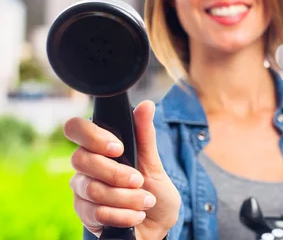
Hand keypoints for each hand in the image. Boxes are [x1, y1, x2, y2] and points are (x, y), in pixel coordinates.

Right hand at [64, 100, 180, 239]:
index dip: (92, 136)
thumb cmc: (154, 191)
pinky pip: (96, 213)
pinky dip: (123, 215)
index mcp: (100, 148)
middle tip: (139, 181)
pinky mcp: (85, 215)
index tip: (118, 147)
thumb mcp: (154, 162)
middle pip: (81, 160)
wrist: (158, 226)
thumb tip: (146, 105)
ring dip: (126, 198)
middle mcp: (86, 167)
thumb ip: (145, 135)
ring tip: (145, 202)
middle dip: (116, 173)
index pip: (75, 129)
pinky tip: (136, 216)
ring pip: (92, 189)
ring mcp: (83, 191)